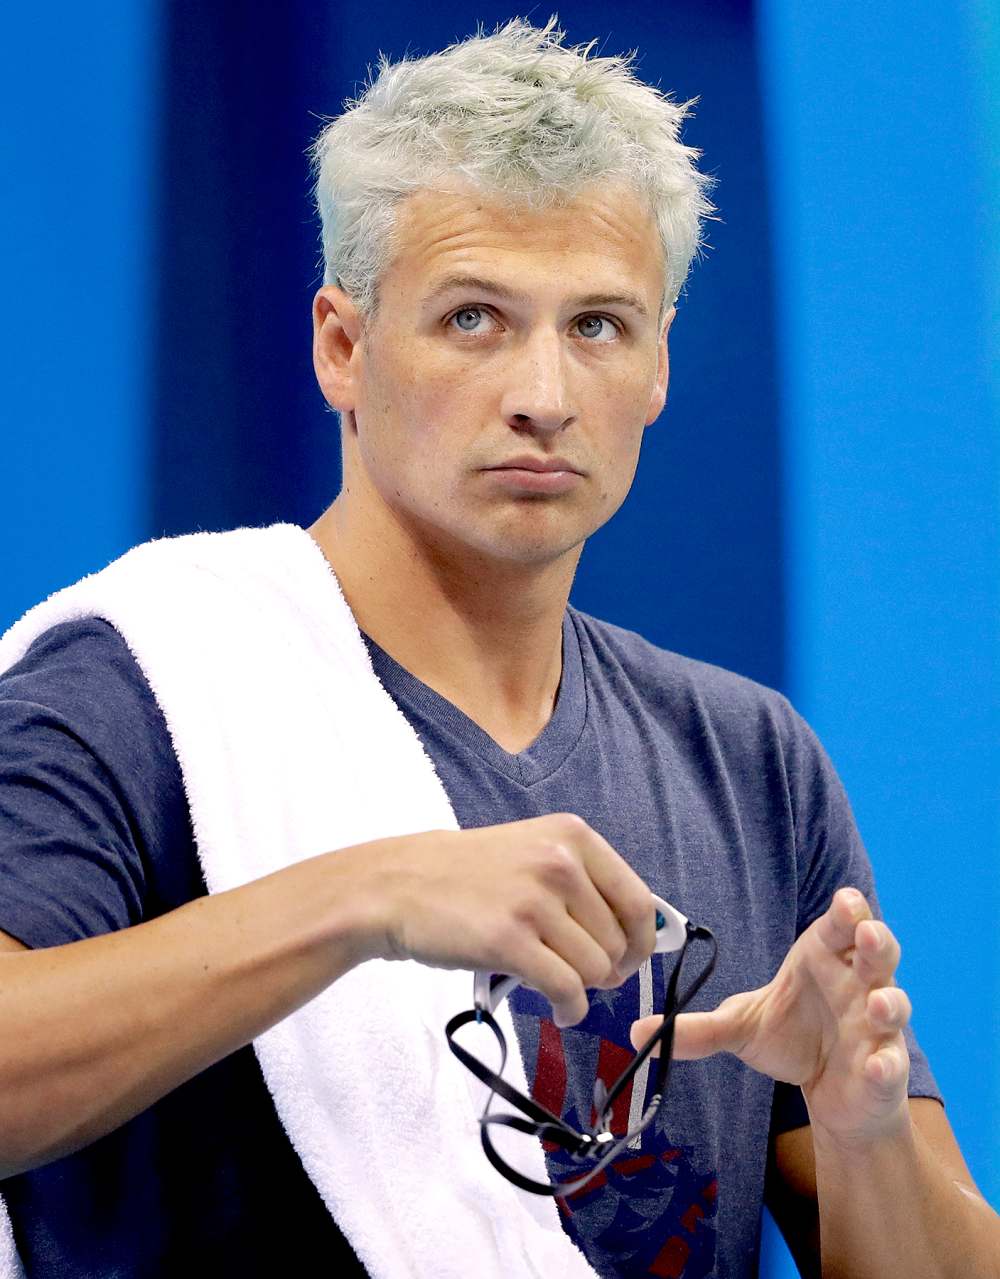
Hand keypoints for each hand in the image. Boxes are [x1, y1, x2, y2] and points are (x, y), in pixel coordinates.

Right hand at [368, 814, 655, 1026]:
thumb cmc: (467, 875)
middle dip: (605, 970)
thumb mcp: (533, 852)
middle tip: (578, 975)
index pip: (638, 901)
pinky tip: (559, 1010)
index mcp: (572, 837)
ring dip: (582, 990)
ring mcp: (534, 901)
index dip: (641, 942)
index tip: (628, 960)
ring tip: (557, 986)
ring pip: (594, 970)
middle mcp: (559, 863)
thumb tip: (637, 939)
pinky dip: (570, 1009)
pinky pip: (566, 989)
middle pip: (617, 943)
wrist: (399, 885)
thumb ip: (585, 883)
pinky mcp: (509, 940)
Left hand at [630, 888, 912, 1144]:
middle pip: (878, 951)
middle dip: (876, 940)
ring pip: (894, 1003)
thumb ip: (698, 1027)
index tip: (843, 903)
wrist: (831, 1094)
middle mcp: (858, 985)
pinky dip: (885, 1063)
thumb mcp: (741, 1027)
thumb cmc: (792, 1040)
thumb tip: (636, 1029)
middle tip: (865, 934)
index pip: (840, 924)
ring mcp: (876, 1027)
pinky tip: (875, 1065)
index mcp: (825, 959)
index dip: (846, 911)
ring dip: (888, 1002)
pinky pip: (890, 1063)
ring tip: (875, 1004)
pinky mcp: (884, 1069)